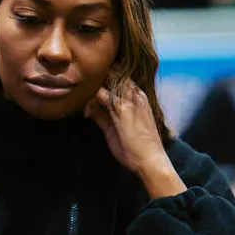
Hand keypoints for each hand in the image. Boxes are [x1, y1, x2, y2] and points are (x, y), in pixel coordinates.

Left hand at [84, 81, 184, 198]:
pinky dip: (92, 100)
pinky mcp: (124, 109)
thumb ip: (103, 117)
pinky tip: (86, 113)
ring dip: (92, 90)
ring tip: (85, 106)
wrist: (150, 161)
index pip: (120, 77)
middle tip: (83, 93)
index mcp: (138, 97)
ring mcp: (131, 100)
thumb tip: (90, 109)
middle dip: (96, 79)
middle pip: (114, 73)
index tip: (91, 96)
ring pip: (107, 80)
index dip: (102, 81)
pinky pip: (103, 94)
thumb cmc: (136, 148)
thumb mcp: (116, 128)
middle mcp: (136, 94)